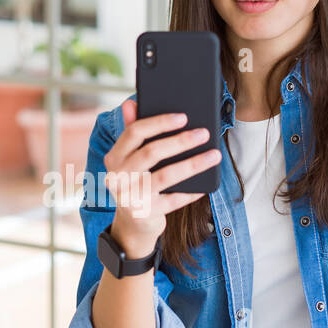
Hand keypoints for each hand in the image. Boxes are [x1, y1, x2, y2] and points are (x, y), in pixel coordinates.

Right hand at [103, 99, 220, 258]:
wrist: (132, 224)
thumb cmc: (136, 182)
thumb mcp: (130, 159)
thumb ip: (132, 132)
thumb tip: (131, 103)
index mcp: (113, 158)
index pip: (134, 133)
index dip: (159, 123)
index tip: (183, 117)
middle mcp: (117, 177)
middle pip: (151, 153)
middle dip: (180, 141)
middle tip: (204, 133)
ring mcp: (130, 197)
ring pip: (165, 176)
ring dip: (193, 164)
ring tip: (214, 155)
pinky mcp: (145, 214)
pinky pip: (173, 200)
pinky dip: (191, 192)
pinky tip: (206, 185)